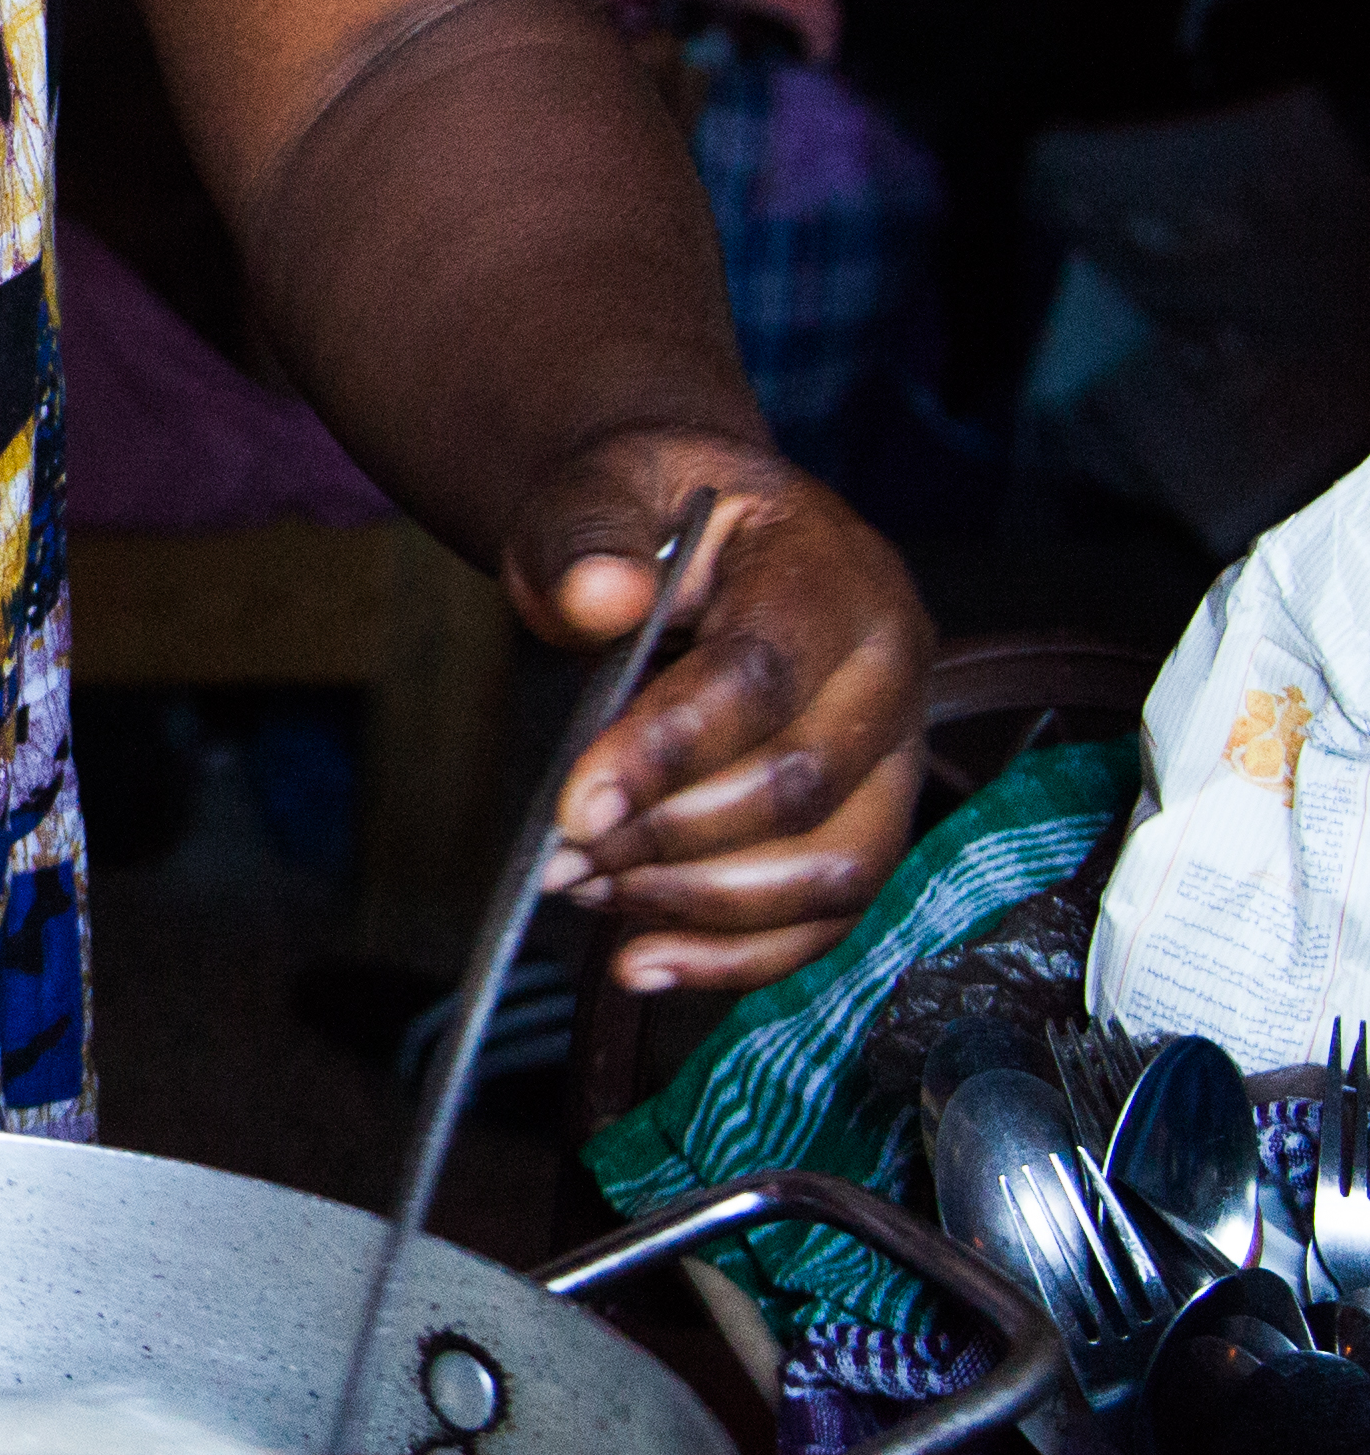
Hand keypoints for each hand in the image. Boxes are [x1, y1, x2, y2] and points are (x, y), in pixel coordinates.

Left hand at [503, 433, 932, 999]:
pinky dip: (736, 957)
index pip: (762, 680)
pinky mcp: (870, 822)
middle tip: (562, 855)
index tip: (573, 809)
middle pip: (801, 789)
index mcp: (837, 577)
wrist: (686, 530)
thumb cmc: (645, 516)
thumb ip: (590, 534)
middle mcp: (891, 672)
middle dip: (669, 839)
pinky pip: (826, 917)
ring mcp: (892, 757)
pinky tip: (640, 962)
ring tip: (588, 890)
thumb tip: (600, 596)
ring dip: (700, 904)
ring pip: (834, 871)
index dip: (666, 753)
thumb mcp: (598, 493)